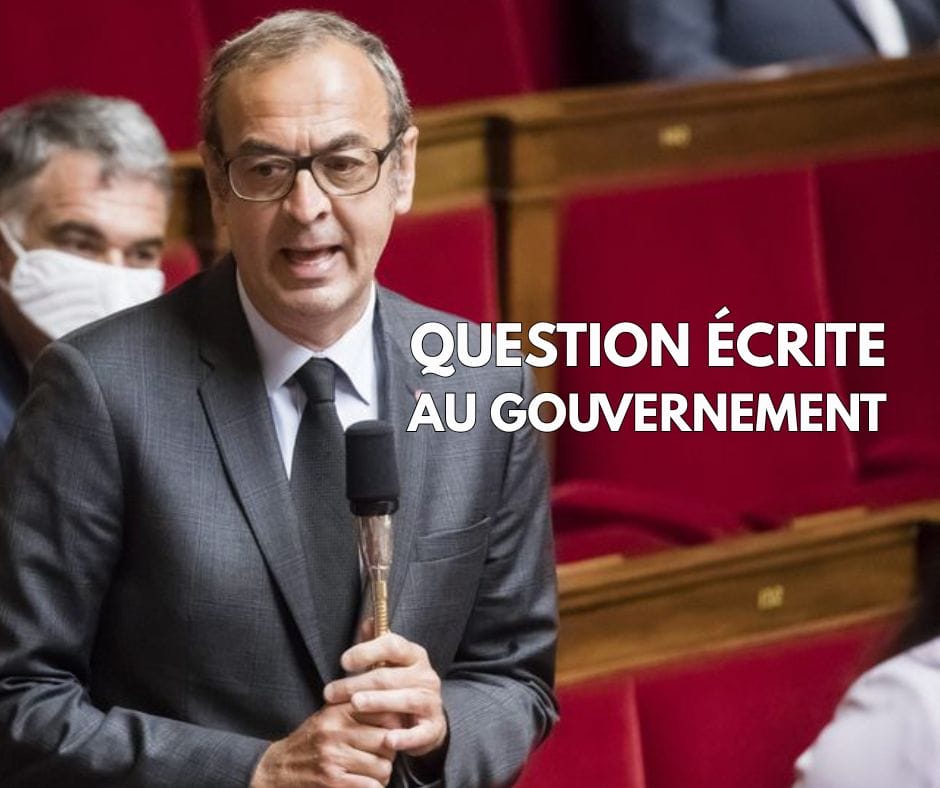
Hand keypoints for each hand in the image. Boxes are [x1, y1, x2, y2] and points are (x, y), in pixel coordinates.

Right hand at [249, 702, 394, 787]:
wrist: (276, 770)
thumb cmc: (310, 742)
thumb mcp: (328, 716)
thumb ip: (356, 707)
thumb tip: (393, 704)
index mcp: (337, 711)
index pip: (383, 712)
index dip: (395, 725)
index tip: (393, 732)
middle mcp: (335, 731)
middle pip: (387, 740)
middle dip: (390, 752)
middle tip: (382, 756)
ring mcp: (334, 757)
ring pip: (383, 766)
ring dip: (382, 774)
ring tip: (372, 772)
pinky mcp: (332, 781)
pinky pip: (371, 786)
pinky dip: (373, 787)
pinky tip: (364, 784)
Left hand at [324, 633, 447, 757]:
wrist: (427, 718)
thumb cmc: (399, 686)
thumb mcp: (389, 664)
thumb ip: (375, 644)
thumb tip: (367, 621)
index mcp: (414, 655)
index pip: (393, 645)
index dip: (367, 651)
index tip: (343, 661)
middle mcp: (426, 675)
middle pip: (390, 676)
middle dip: (357, 683)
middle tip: (331, 692)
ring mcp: (431, 701)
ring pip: (405, 699)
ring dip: (378, 701)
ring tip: (355, 704)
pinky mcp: (433, 727)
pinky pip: (420, 733)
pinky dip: (405, 737)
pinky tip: (387, 740)